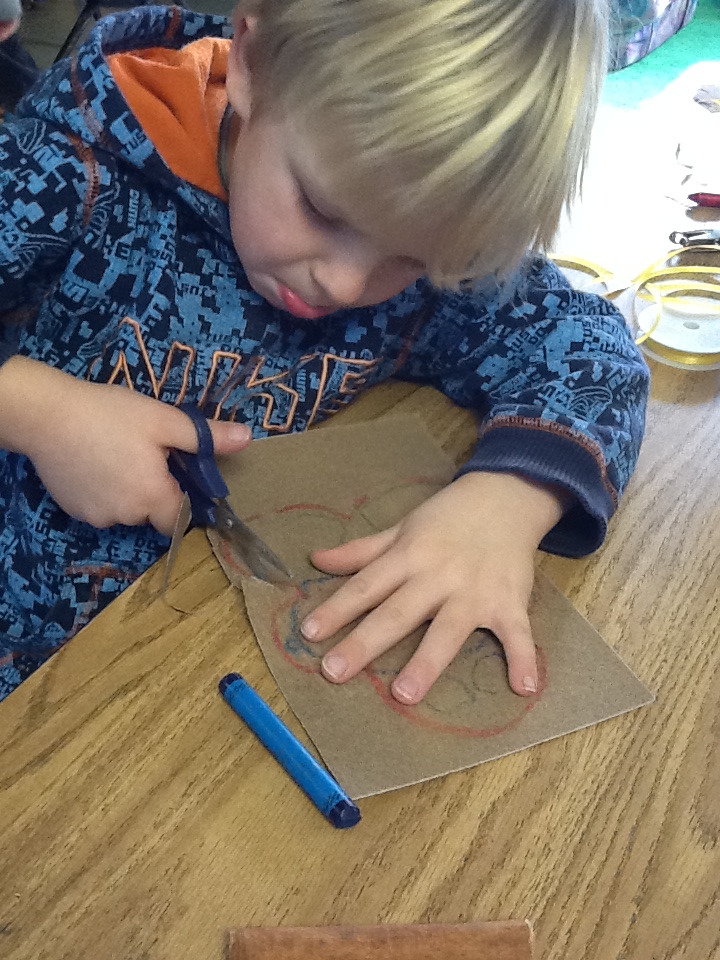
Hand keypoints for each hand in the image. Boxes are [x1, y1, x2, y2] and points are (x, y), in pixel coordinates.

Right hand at [0, 357, 250, 535]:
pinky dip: (103, 489)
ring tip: (116, 452)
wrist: (46, 414)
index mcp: (152, 498)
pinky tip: (94, 460)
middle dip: (154, 489)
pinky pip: (100, 505)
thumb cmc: (111, 415)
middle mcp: (125, 516)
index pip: (180, 520)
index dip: (185, 502)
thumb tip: (247, 440)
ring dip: (128, 489)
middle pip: (152, 513)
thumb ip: (206, 437)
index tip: (180, 476)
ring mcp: (96, 516)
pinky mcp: (73, 509)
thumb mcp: (164, 420)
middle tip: (145, 452)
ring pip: (125, 509)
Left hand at [300, 471, 568, 703]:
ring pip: (447, 630)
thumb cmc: (447, 518)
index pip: (366, 585)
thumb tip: (316, 560)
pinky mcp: (509, 602)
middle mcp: (437, 576)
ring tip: (404, 694)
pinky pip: (517, 634)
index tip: (309, 633)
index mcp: (408, 557)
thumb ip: (362, 551)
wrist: (506, 496)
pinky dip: (524, 658)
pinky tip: (523, 687)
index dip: (337, 608)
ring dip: (427, 662)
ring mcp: (474, 592)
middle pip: (397, 613)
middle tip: (334, 672)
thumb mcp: (402, 528)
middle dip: (365, 642)